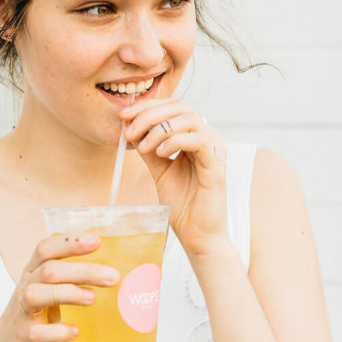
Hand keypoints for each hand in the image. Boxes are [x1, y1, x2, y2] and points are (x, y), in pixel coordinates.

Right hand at [0, 233, 118, 341]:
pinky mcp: (23, 338)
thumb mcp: (47, 292)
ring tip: (93, 299)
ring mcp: (21, 313)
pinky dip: (58, 331)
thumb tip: (111, 272)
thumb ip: (69, 279)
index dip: (70, 243)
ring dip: (68, 293)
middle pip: (49, 270)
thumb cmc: (32, 318)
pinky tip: (75, 331)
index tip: (97, 241)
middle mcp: (25, 288)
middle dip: (82, 270)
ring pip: (36, 294)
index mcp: (32, 273)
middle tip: (112, 277)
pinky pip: (37, 332)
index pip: (46, 249)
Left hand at [119, 97, 227, 261]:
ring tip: (143, 147)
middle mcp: (207, 139)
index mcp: (194, 137)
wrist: (196, 235)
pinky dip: (175, 141)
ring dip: (160, 128)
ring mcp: (214, 151)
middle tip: (129, 130)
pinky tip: (160, 154)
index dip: (147, 106)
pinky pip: (198, 140)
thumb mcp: (159, 171)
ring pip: (190, 118)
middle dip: (150, 113)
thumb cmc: (182, 205)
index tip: (123, 117)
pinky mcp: (217, 166)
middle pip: (181, 106)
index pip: (173, 107)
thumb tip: (130, 130)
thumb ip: (149, 149)